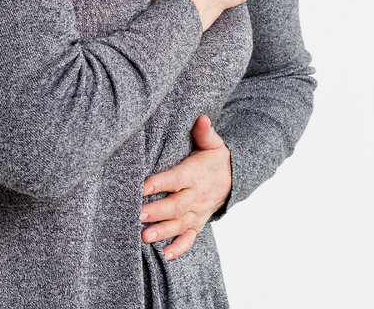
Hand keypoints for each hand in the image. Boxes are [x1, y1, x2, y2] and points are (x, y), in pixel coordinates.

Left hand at [140, 115, 232, 259]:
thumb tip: (201, 118)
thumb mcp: (214, 143)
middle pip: (176, 205)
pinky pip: (190, 238)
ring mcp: (197, 212)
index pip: (177, 178)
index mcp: (196, 174)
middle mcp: (196, 195)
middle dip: (157, 211)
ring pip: (179, 224)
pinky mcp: (198, 223)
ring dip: (163, 231)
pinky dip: (179, 247)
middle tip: (139, 214)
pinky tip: (166, 254)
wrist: (234, 179)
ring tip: (145, 236)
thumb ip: (205, 132)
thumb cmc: (216, 158)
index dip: (161, 182)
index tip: (143, 186)